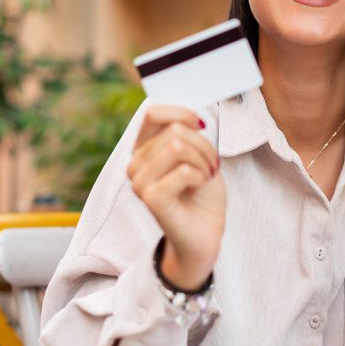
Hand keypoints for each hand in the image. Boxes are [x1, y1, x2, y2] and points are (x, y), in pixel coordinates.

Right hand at [126, 105, 223, 290]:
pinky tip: (198, 188)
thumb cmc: (201, 192)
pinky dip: (201, 177)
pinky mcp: (151, 198)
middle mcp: (135, 163)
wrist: (205, 232)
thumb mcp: (197, 153)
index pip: (153, 113)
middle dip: (203, 146)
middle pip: (175, 131)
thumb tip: (189, 116)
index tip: (201, 126)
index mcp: (143, 149)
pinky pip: (184, 170)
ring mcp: (140, 182)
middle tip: (209, 166)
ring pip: (179, 147)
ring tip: (204, 177)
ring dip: (203, 161)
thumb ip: (186, 132)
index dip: (182, 113)